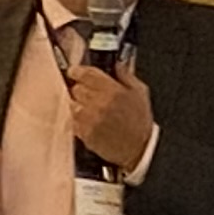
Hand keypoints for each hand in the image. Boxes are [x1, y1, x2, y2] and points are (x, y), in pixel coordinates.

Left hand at [68, 54, 154, 173]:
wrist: (138, 150)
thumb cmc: (140, 123)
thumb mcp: (140, 93)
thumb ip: (126, 76)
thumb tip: (116, 64)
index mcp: (113, 91)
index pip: (86, 73)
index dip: (77, 71)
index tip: (75, 71)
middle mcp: (98, 103)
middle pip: (76, 88)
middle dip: (82, 89)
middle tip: (91, 95)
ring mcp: (89, 119)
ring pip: (73, 104)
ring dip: (79, 105)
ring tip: (92, 110)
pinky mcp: (84, 132)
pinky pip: (73, 120)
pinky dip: (79, 119)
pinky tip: (91, 122)